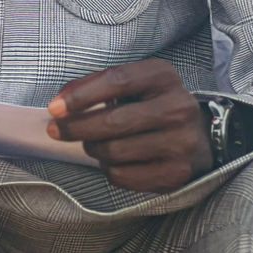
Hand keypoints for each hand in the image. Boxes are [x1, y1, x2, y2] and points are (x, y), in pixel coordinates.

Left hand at [47, 59, 212, 192]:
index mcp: (163, 76)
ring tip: (94, 143)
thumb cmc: (152, 104)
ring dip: (93, 149)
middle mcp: (178, 107)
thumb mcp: (132, 83)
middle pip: (113, 121)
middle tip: (56, 130)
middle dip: (75, 127)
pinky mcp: (178, 173)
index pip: (116, 82)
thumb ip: (95, 85)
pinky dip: (108, 169)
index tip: (53, 108)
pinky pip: (124, 176)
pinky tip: (114, 160)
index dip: (80, 96)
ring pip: (114, 151)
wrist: (199, 135)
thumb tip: (58, 104)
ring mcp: (182, 143)